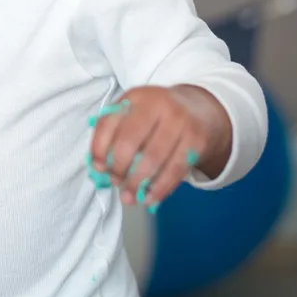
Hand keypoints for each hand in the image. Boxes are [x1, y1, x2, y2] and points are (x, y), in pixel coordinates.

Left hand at [86, 85, 231, 212]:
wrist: (199, 110)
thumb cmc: (156, 116)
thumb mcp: (133, 112)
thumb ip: (112, 133)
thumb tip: (98, 167)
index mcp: (136, 96)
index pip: (108, 123)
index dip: (99, 148)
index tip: (97, 168)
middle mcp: (158, 105)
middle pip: (129, 141)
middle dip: (118, 168)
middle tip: (115, 182)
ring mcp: (180, 122)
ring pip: (152, 159)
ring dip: (136, 183)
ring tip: (128, 198)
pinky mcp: (196, 141)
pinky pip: (174, 170)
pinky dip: (159, 189)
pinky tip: (149, 199)